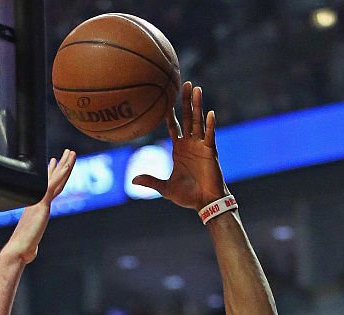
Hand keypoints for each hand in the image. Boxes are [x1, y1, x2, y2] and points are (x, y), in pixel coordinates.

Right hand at [1, 149, 76, 263]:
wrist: (18, 248)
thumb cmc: (22, 249)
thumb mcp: (30, 242)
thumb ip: (32, 242)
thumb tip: (31, 251)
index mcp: (35, 206)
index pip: (46, 187)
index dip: (51, 174)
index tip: (54, 162)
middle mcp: (37, 200)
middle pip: (52, 179)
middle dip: (61, 164)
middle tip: (68, 152)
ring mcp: (39, 200)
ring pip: (55, 179)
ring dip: (64, 165)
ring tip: (71, 152)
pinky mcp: (41, 203)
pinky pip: (53, 185)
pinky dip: (60, 175)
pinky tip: (67, 166)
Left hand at [131, 82, 226, 210]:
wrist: (204, 202)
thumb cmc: (187, 195)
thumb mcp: (165, 188)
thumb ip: (151, 181)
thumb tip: (133, 180)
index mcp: (179, 150)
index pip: (173, 127)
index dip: (169, 114)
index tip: (165, 100)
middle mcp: (190, 144)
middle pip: (188, 118)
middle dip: (186, 101)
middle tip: (185, 83)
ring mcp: (201, 146)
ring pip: (198, 121)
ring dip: (197, 105)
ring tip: (196, 89)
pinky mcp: (210, 152)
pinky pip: (210, 136)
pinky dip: (210, 126)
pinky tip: (210, 114)